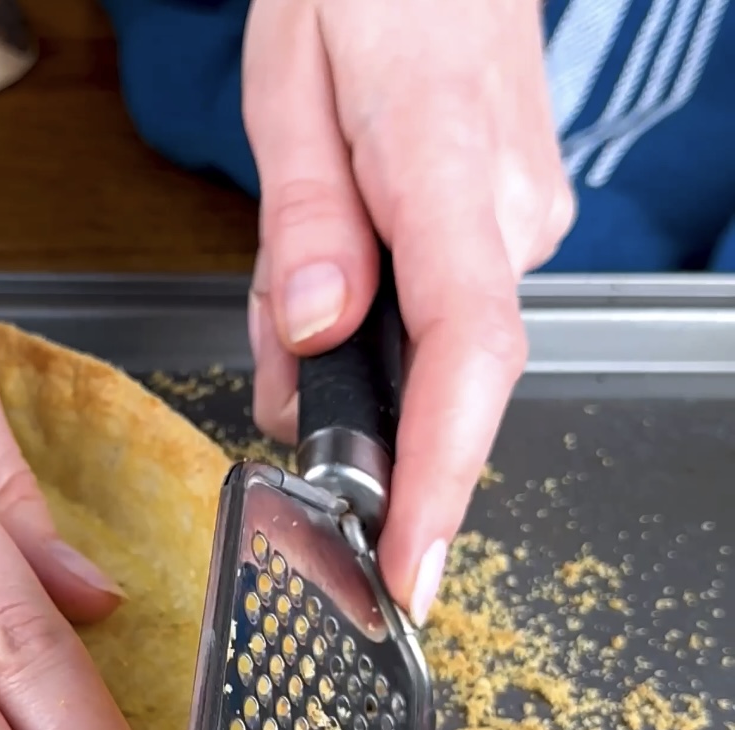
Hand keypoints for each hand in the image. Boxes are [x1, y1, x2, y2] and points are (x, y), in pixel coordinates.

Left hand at [241, 0, 572, 623]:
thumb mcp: (288, 86)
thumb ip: (303, 224)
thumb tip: (317, 337)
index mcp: (445, 165)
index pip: (464, 355)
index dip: (439, 479)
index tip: (409, 571)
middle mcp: (508, 209)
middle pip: (431, 372)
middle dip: (342, 397)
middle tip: (278, 341)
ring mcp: (523, 219)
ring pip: (423, 345)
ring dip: (344, 346)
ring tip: (298, 268)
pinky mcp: (511, 224)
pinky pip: (436, 309)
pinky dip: (370, 312)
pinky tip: (336, 264)